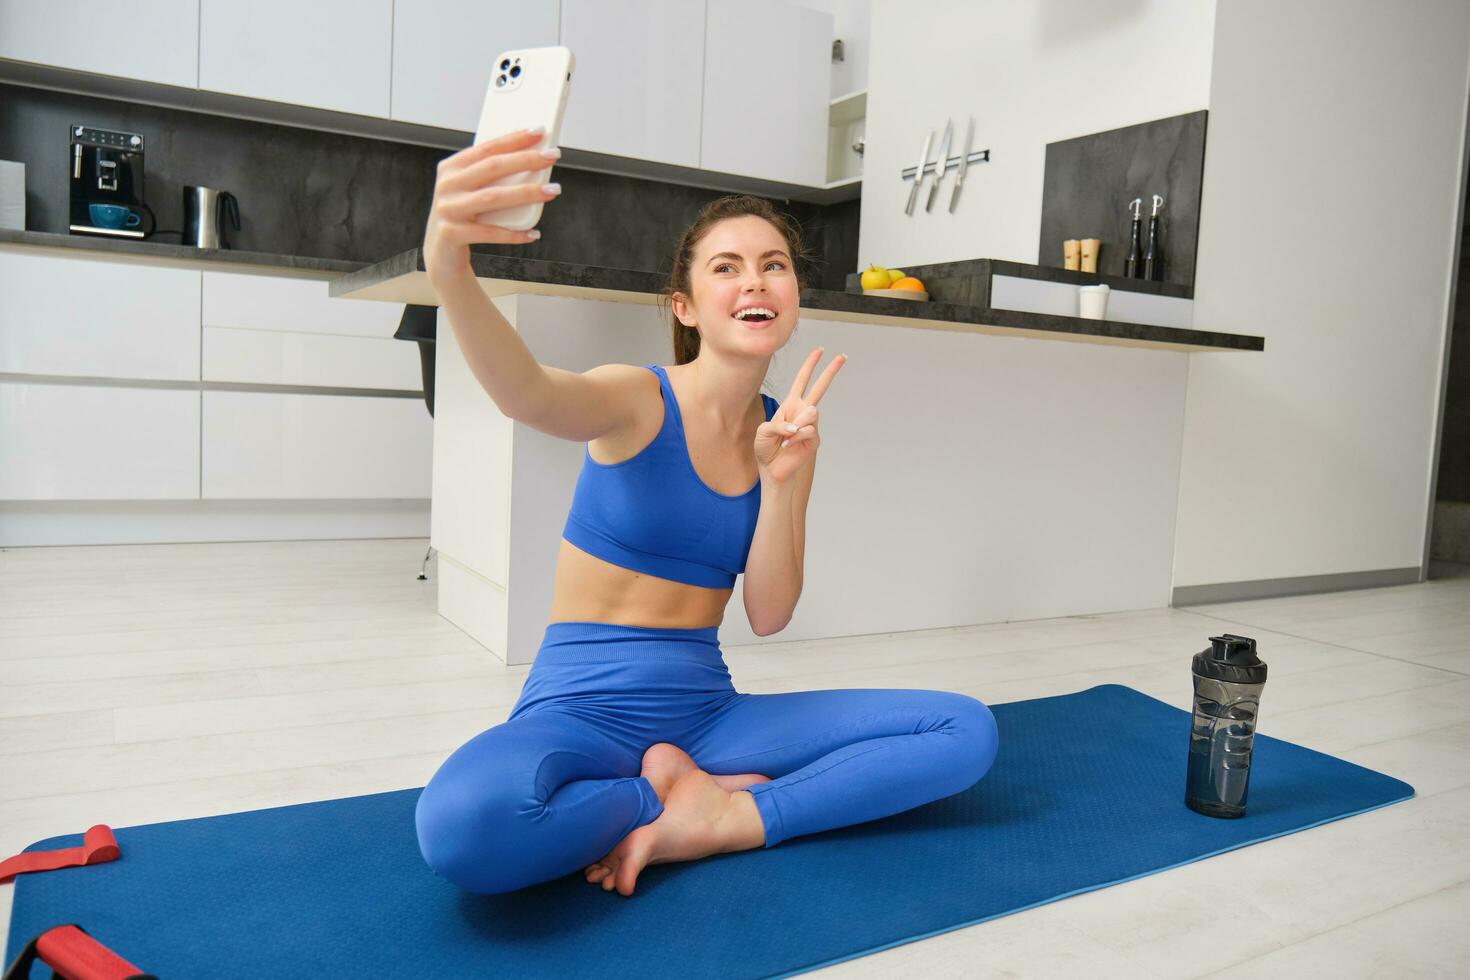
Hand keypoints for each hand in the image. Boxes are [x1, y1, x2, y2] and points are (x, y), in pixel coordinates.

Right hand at [422, 128, 561, 282]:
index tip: (540, 131)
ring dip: (526, 193)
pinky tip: (533, 233)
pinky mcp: (451, 234)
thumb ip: (491, 177)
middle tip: (553, 156)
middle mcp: (447, 185)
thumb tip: (533, 161)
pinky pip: (489, 232)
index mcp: (451, 168)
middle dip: (526, 160)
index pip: (487, 148)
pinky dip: (513, 233)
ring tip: (552, 190)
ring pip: (493, 197)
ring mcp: (447, 209)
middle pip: (492, 167)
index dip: (514, 139)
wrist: (442, 255)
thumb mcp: (471, 192)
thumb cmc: (464, 218)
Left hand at [755, 347, 846, 485]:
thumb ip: (779, 424)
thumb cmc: (765, 448)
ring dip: (795, 425)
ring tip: (785, 438)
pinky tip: (788, 446)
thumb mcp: (763, 431)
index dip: (810, 365)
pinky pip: (807, 430)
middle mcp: (803, 412)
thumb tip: (800, 425)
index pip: (802, 381)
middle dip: (830, 371)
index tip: (820, 350)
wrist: (772, 469)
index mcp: (790, 405)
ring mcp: (811, 425)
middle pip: (820, 387)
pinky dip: (794, 437)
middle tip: (843, 356)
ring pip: (811, 412)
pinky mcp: (814, 439)